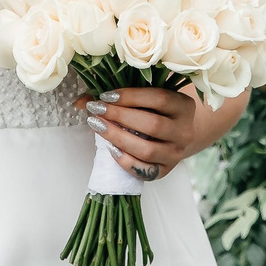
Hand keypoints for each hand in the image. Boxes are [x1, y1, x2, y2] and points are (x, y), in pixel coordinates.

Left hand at [85, 86, 228, 179]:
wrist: (177, 135)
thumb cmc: (157, 111)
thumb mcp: (146, 98)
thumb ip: (117, 96)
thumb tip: (81, 102)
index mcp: (184, 106)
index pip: (159, 99)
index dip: (130, 96)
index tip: (106, 95)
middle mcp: (184, 131)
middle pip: (152, 125)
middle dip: (120, 117)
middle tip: (97, 110)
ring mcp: (176, 153)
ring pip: (147, 150)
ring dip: (118, 137)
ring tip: (98, 126)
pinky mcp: (165, 170)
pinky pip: (144, 170)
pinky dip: (125, 160)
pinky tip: (110, 148)